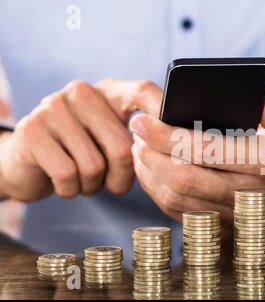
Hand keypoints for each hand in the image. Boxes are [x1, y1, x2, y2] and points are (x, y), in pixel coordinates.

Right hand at [0, 79, 161, 200]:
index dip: (162, 110)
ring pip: (95, 165)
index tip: (177, 134)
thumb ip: (139, 137)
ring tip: (86, 179)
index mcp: (107, 91)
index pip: (141, 91)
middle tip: (114, 182)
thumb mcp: (111, 139)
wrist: (28, 161)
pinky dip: (71, 189)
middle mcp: (81, 92)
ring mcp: (53, 108)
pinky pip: (68, 175)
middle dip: (122, 177)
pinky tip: (67, 183)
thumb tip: (173, 147)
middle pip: (122, 146)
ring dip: (94, 185)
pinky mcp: (31, 131)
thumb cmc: (82, 152)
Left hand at [130, 86, 264, 228]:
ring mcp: (231, 215)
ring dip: (149, 172)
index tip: (143, 120)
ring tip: (138, 147)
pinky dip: (156, 189)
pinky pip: (177, 211)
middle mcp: (248, 194)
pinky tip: (149, 168)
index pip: (208, 150)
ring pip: (176, 199)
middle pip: (185, 178)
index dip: (170, 136)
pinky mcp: (218, 226)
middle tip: (136, 130)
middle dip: (152, 153)